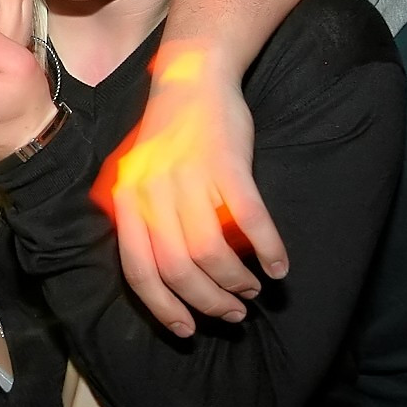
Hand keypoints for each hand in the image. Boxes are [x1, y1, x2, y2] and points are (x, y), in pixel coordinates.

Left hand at [99, 41, 286, 336]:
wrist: (191, 77)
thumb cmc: (169, 135)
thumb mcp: (139, 178)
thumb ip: (143, 221)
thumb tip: (160, 278)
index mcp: (127, 199)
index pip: (138, 271)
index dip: (163, 308)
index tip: (187, 329)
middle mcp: (151, 191)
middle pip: (177, 269)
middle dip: (207, 302)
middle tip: (232, 313)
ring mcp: (188, 176)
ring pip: (211, 252)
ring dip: (236, 281)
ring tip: (251, 289)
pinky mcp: (226, 162)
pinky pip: (250, 219)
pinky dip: (268, 249)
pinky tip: (279, 266)